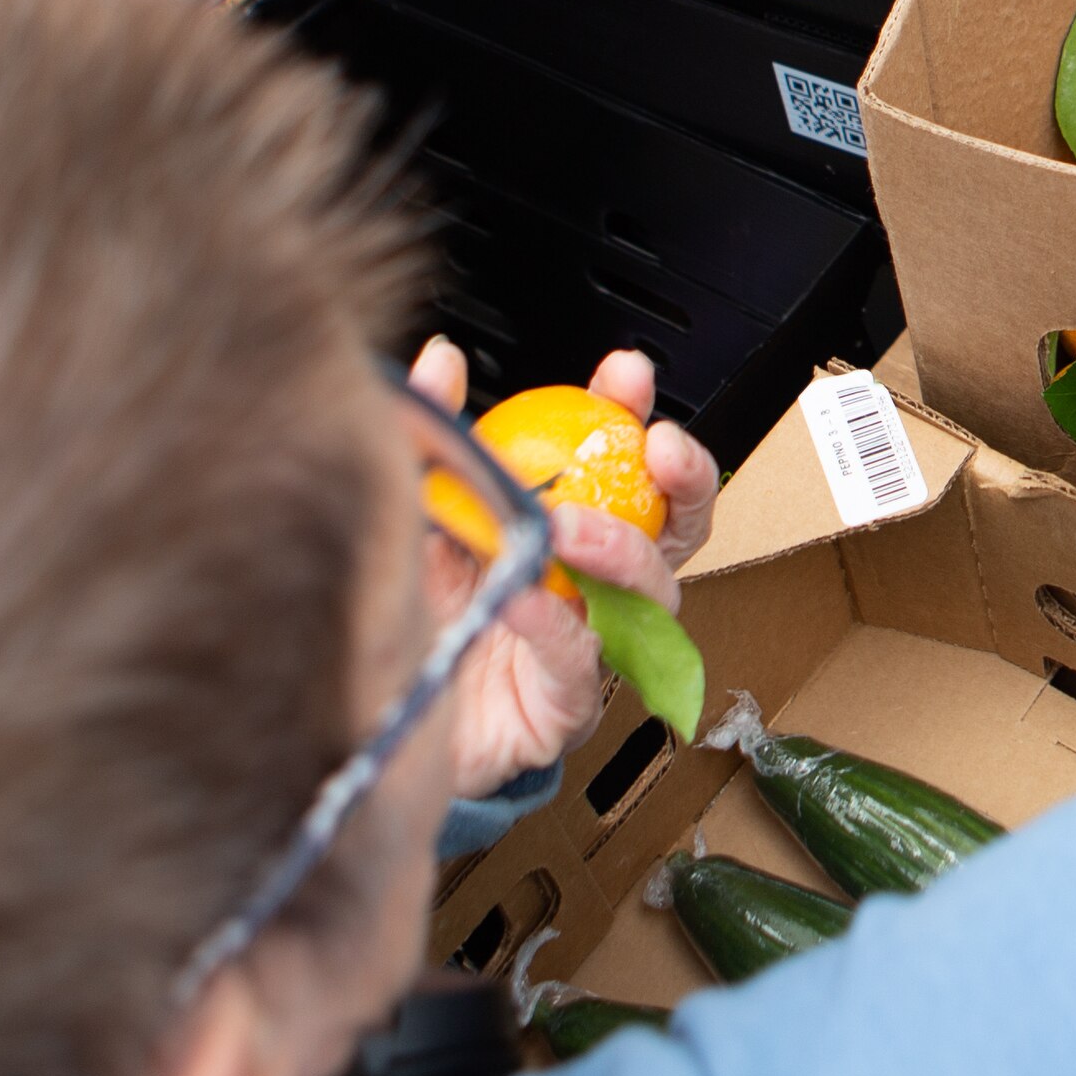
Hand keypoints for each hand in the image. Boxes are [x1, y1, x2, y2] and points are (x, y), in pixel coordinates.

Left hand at [408, 339, 719, 794]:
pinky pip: (578, 661)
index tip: (625, 376)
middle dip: (685, 478)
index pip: (630, 463)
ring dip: (622, 551)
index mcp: (580, 528)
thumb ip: (438, 437)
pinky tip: (524, 596)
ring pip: (652, 595)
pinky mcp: (567, 705)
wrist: (389, 715)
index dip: (636, 416)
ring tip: (572, 527)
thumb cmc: (427, 613)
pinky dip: (554, 624)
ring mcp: (596, 645)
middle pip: (678, 526)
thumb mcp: (423, 513)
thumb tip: (442, 359)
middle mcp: (602, 585)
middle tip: (657, 444)